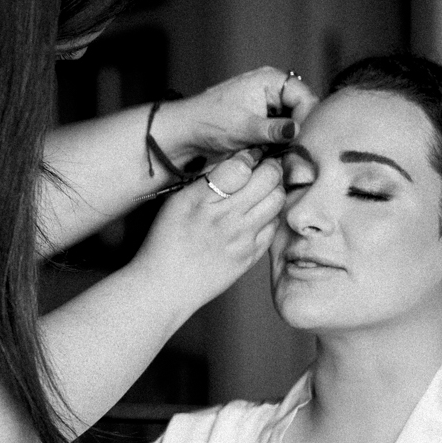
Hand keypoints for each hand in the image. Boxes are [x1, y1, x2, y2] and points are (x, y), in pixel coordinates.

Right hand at [130, 148, 284, 311]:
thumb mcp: (176, 202)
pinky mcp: (251, 256)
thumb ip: (206, 180)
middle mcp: (227, 218)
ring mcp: (243, 239)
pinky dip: (271, 215)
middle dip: (271, 166)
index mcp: (203, 200)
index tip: (247, 156)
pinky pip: (274, 226)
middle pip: (269, 179)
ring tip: (264, 188)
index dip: (249, 155)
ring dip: (275, 189)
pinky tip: (259, 214)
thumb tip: (236, 161)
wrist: (164, 287)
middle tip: (265, 166)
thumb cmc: (165, 242)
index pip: (241, 165)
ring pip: (277, 200)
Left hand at [155, 67, 316, 165]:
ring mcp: (269, 105)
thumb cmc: (209, 123)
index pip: (305, 96)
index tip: (300, 141)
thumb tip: (296, 131)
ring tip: (284, 154)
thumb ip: (273, 130)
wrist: (186, 132)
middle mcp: (273, 89)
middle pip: (302, 110)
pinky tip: (275, 154)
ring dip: (289, 140)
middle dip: (299, 131)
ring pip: (293, 123)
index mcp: (271, 80)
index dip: (306, 119)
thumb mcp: (244, 127)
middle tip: (296, 152)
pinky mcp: (263, 121)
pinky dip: (280, 144)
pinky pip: (281, 132)